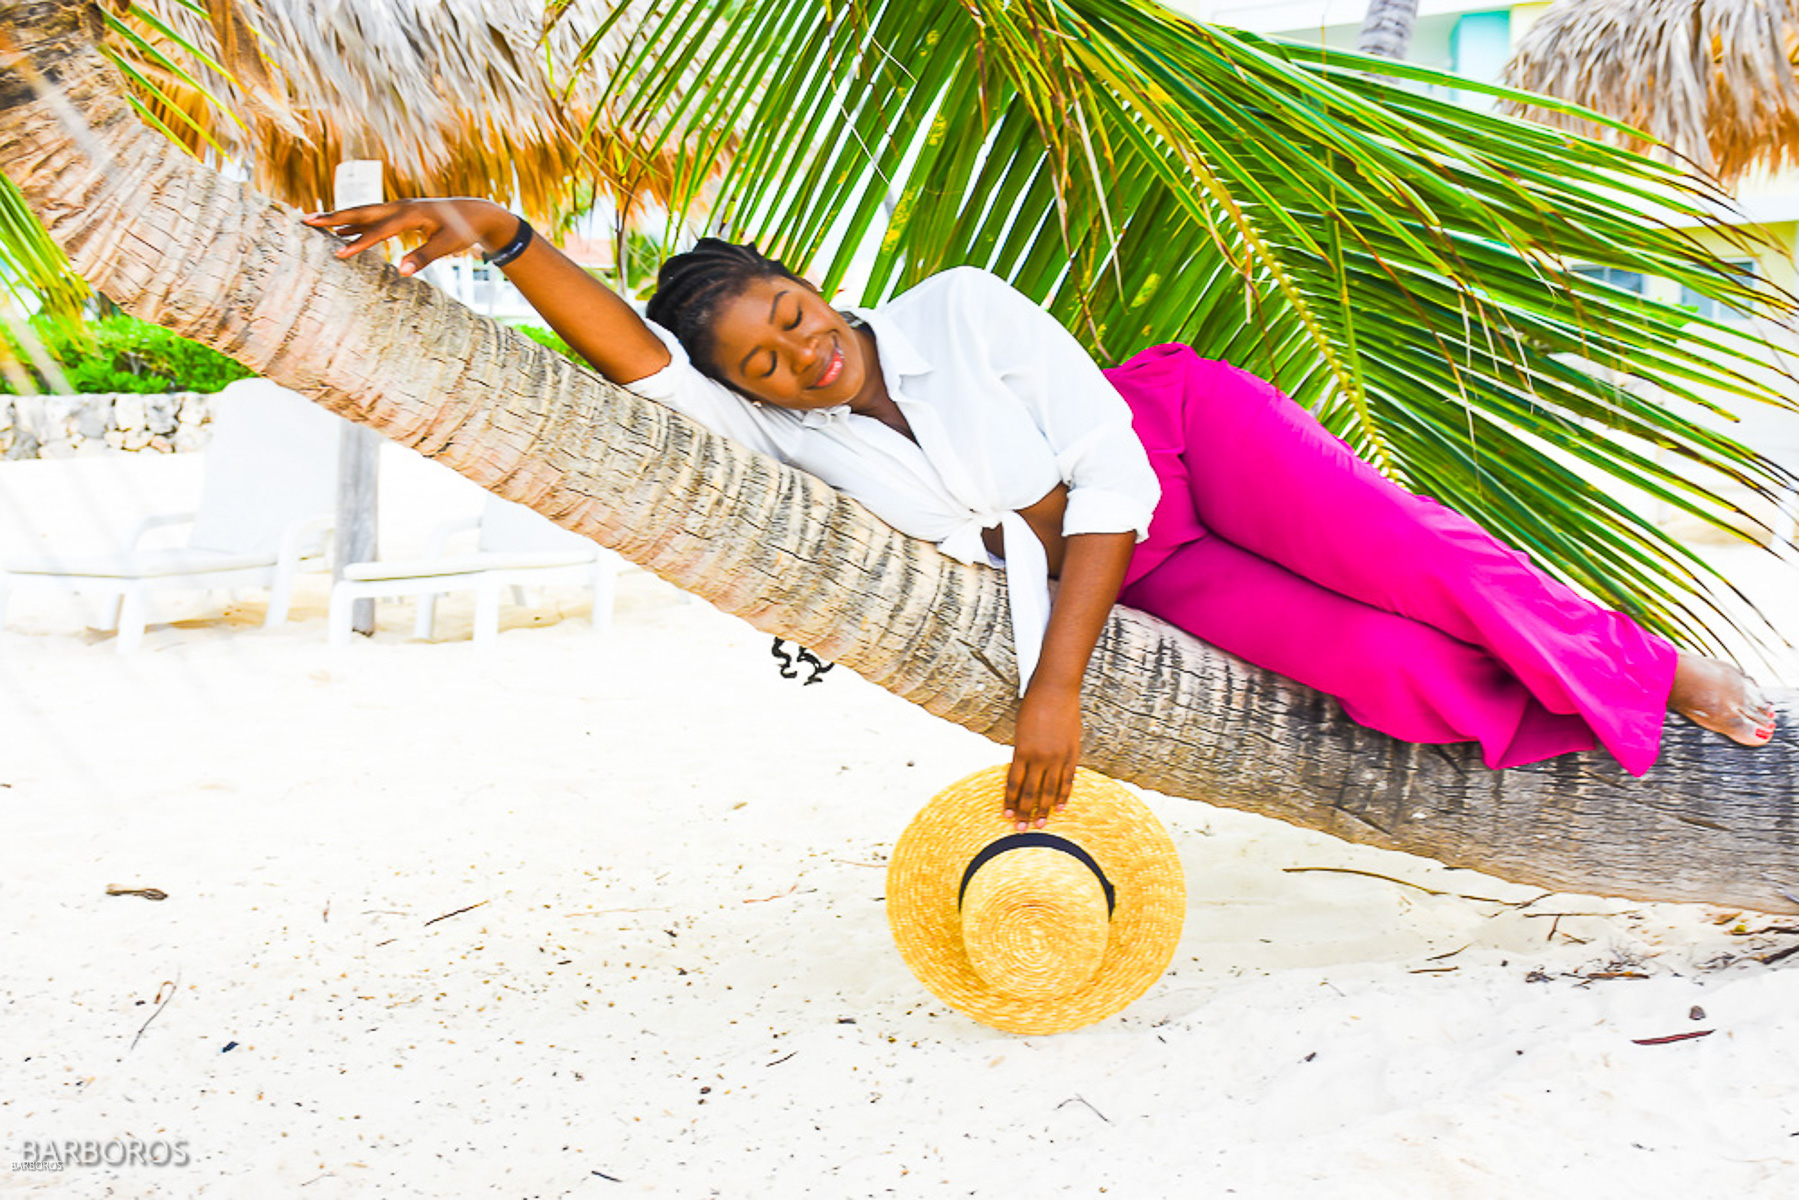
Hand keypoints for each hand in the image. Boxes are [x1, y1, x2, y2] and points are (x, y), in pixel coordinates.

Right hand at [302, 198, 513, 276]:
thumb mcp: (448, 245)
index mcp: (410, 213)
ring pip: (364, 213)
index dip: (359, 242)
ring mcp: (398, 208)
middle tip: (306, 220)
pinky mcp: (399, 214)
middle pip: (362, 212)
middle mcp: (400, 206)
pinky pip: (372, 218)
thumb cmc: (463, 230)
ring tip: (314, 223)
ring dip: (339, 218)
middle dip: (333, 217)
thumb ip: (423, 257)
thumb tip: (401, 272)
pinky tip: (341, 231)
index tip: (339, 253)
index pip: (380, 230)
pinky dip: (355, 224)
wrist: (475, 212)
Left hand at [1005, 685, 1082, 829]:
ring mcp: (1058, 757)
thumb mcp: (1021, 730)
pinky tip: (1059, 807)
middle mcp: (1040, 757)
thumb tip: (1022, 773)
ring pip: (1050, 791)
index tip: (1008, 816)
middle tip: (1021, 829)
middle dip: (1025, 812)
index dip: (1011, 802)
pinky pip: (1067, 780)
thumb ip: (1022, 753)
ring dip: (1044, 809)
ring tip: (1040, 824)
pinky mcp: (1072, 754)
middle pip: (1031, 792)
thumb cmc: (1033, 705)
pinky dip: (1063, 795)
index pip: (1014, 784)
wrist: (1055, 690)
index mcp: (1022, 751)